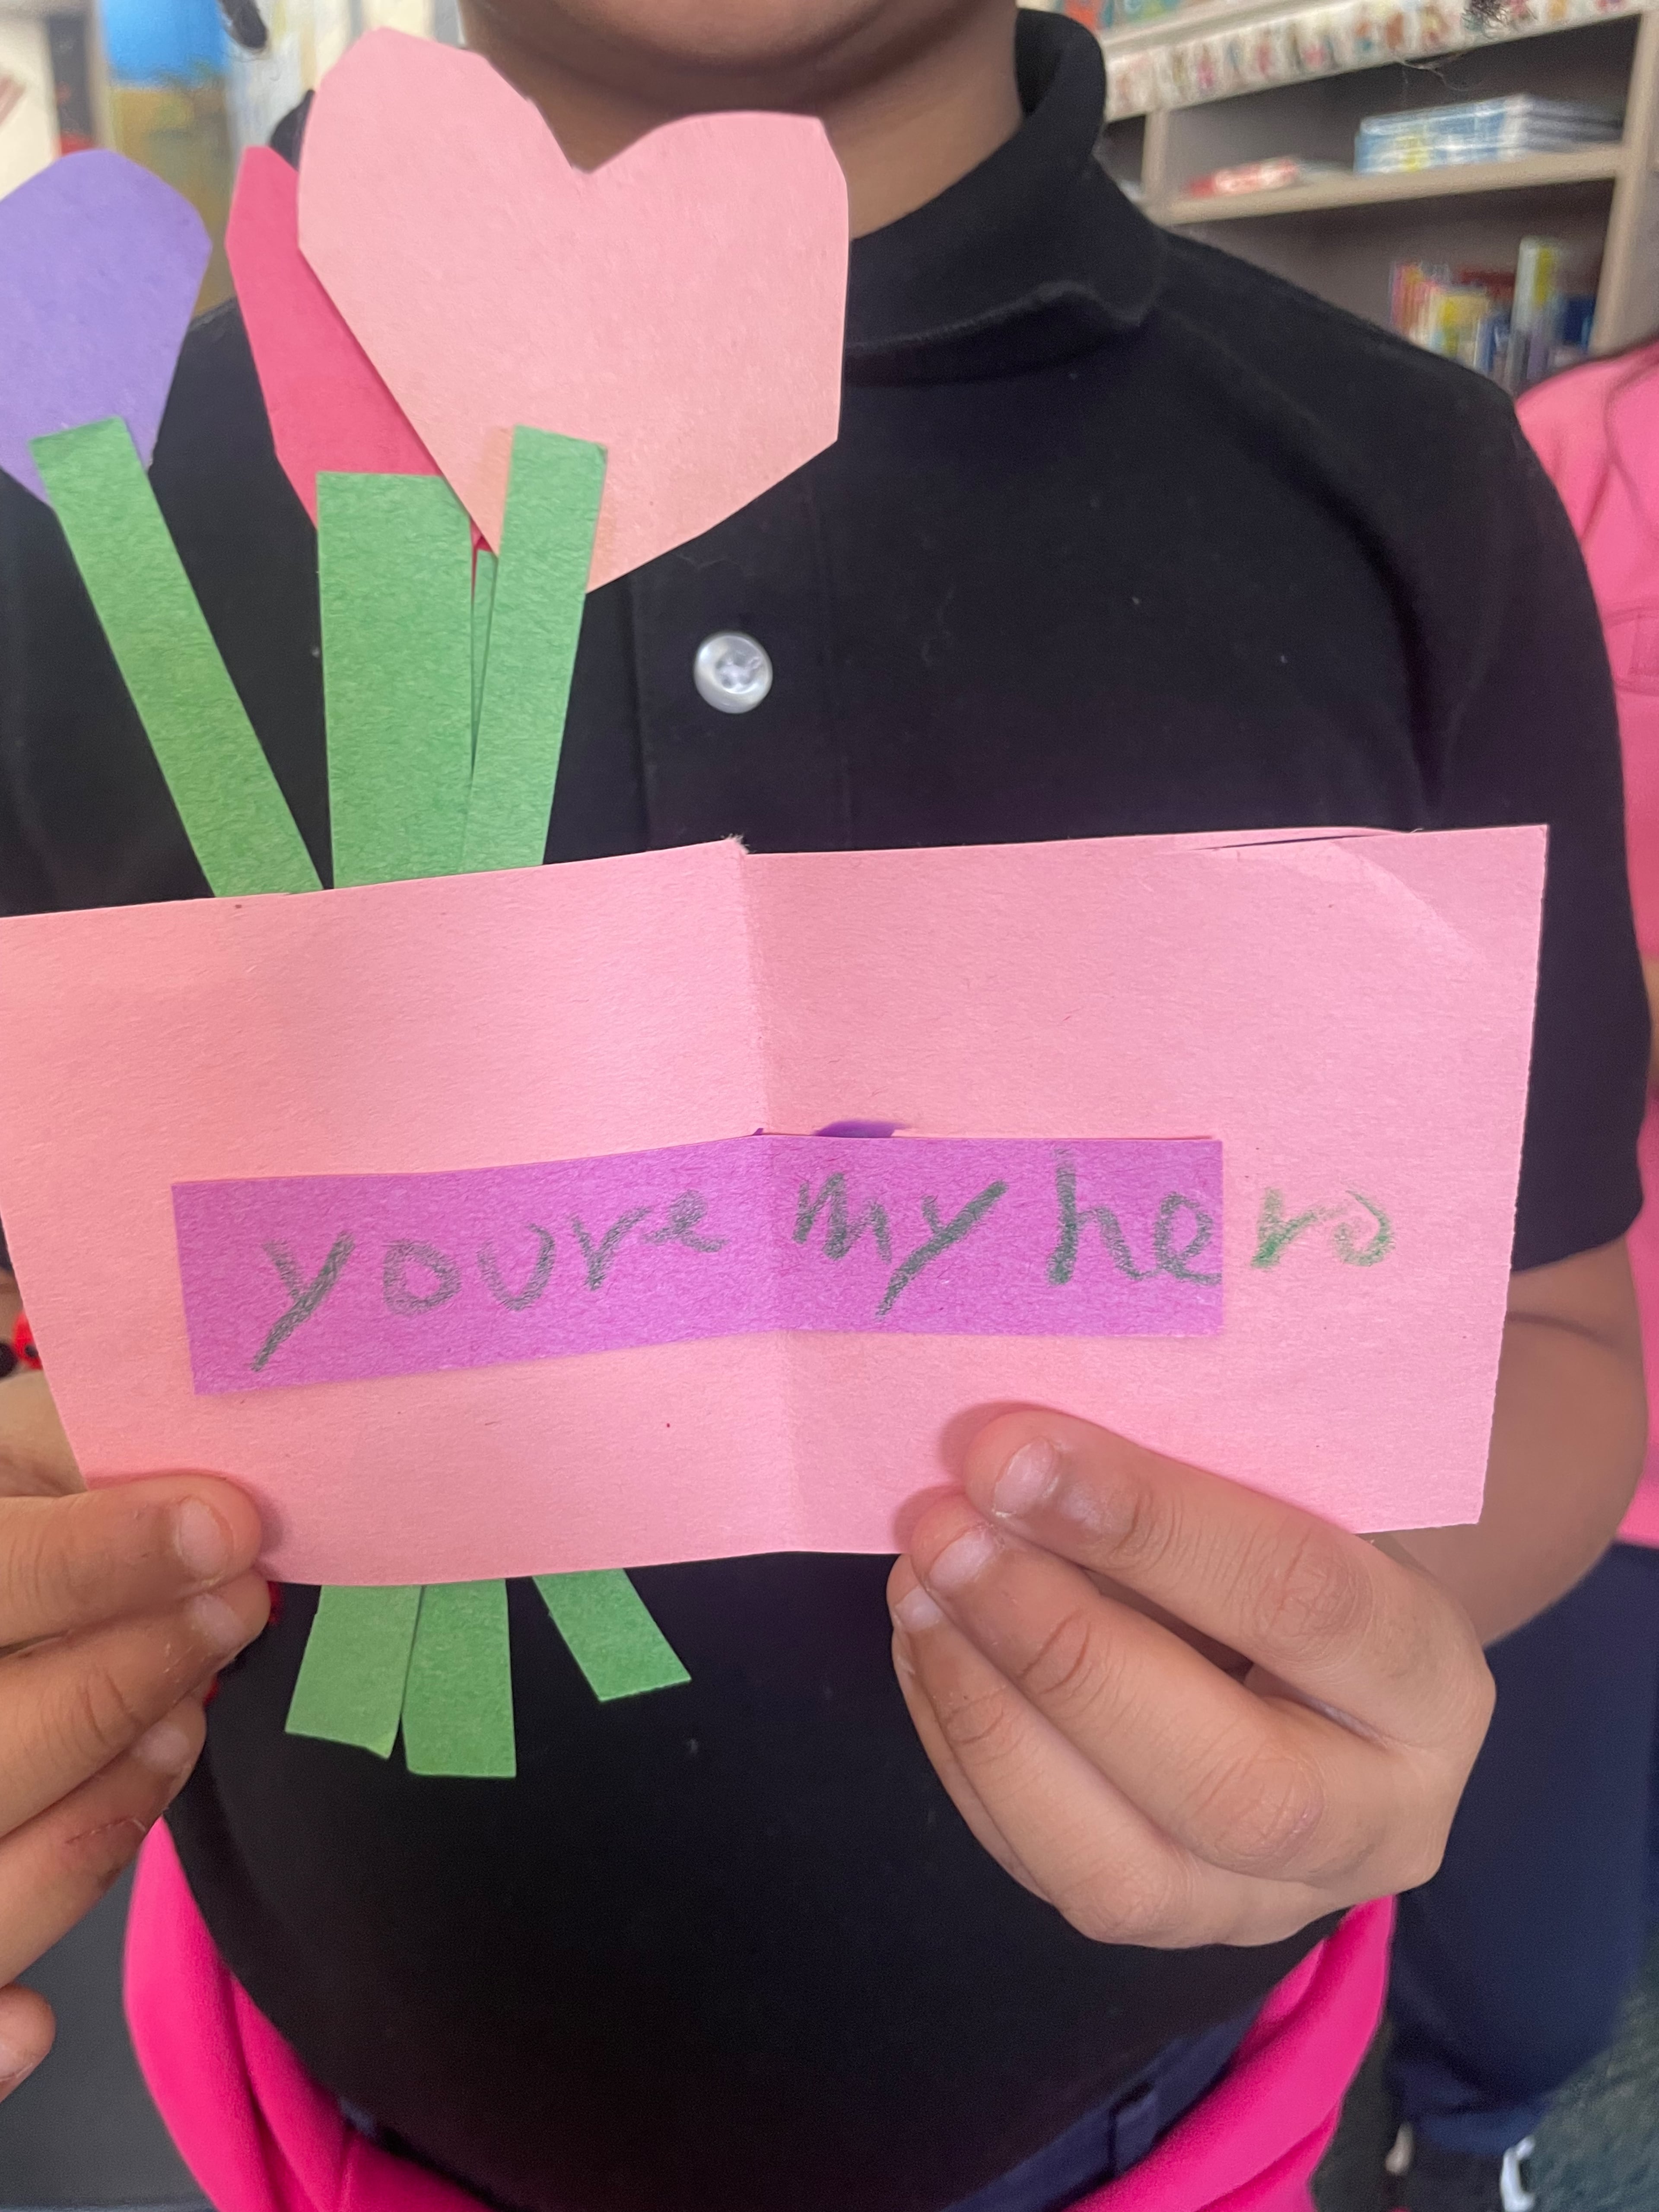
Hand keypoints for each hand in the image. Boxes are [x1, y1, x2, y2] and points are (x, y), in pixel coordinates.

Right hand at [0, 1288, 268, 2098]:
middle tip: (240, 1609)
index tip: (233, 1524)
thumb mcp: (3, 1463)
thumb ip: (72, 1456)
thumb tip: (209, 1495)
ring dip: (108, 1806)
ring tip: (183, 1722)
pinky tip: (34, 2020)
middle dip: (139, 1667)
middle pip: (1, 1731)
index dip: (110, 1555)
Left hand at [889, 1409, 1492, 1948]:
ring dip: (990, 1712)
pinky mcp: (1166, 1925)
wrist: (1309, 1642)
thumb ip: (1179, 1468)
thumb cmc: (1291, 1527)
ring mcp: (1271, 1901)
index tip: (1012, 1453)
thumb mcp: (1279, 1485)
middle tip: (945, 1528)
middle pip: (1229, 1783)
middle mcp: (1379, 1822)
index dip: (1150, 1525)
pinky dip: (964, 1747)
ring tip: (917, 1580)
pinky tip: (925, 1639)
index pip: (1303, 1602)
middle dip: (1059, 1649)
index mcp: (1431, 1683)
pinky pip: (1043, 1868)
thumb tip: (1007, 1452)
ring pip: (1120, 1870)